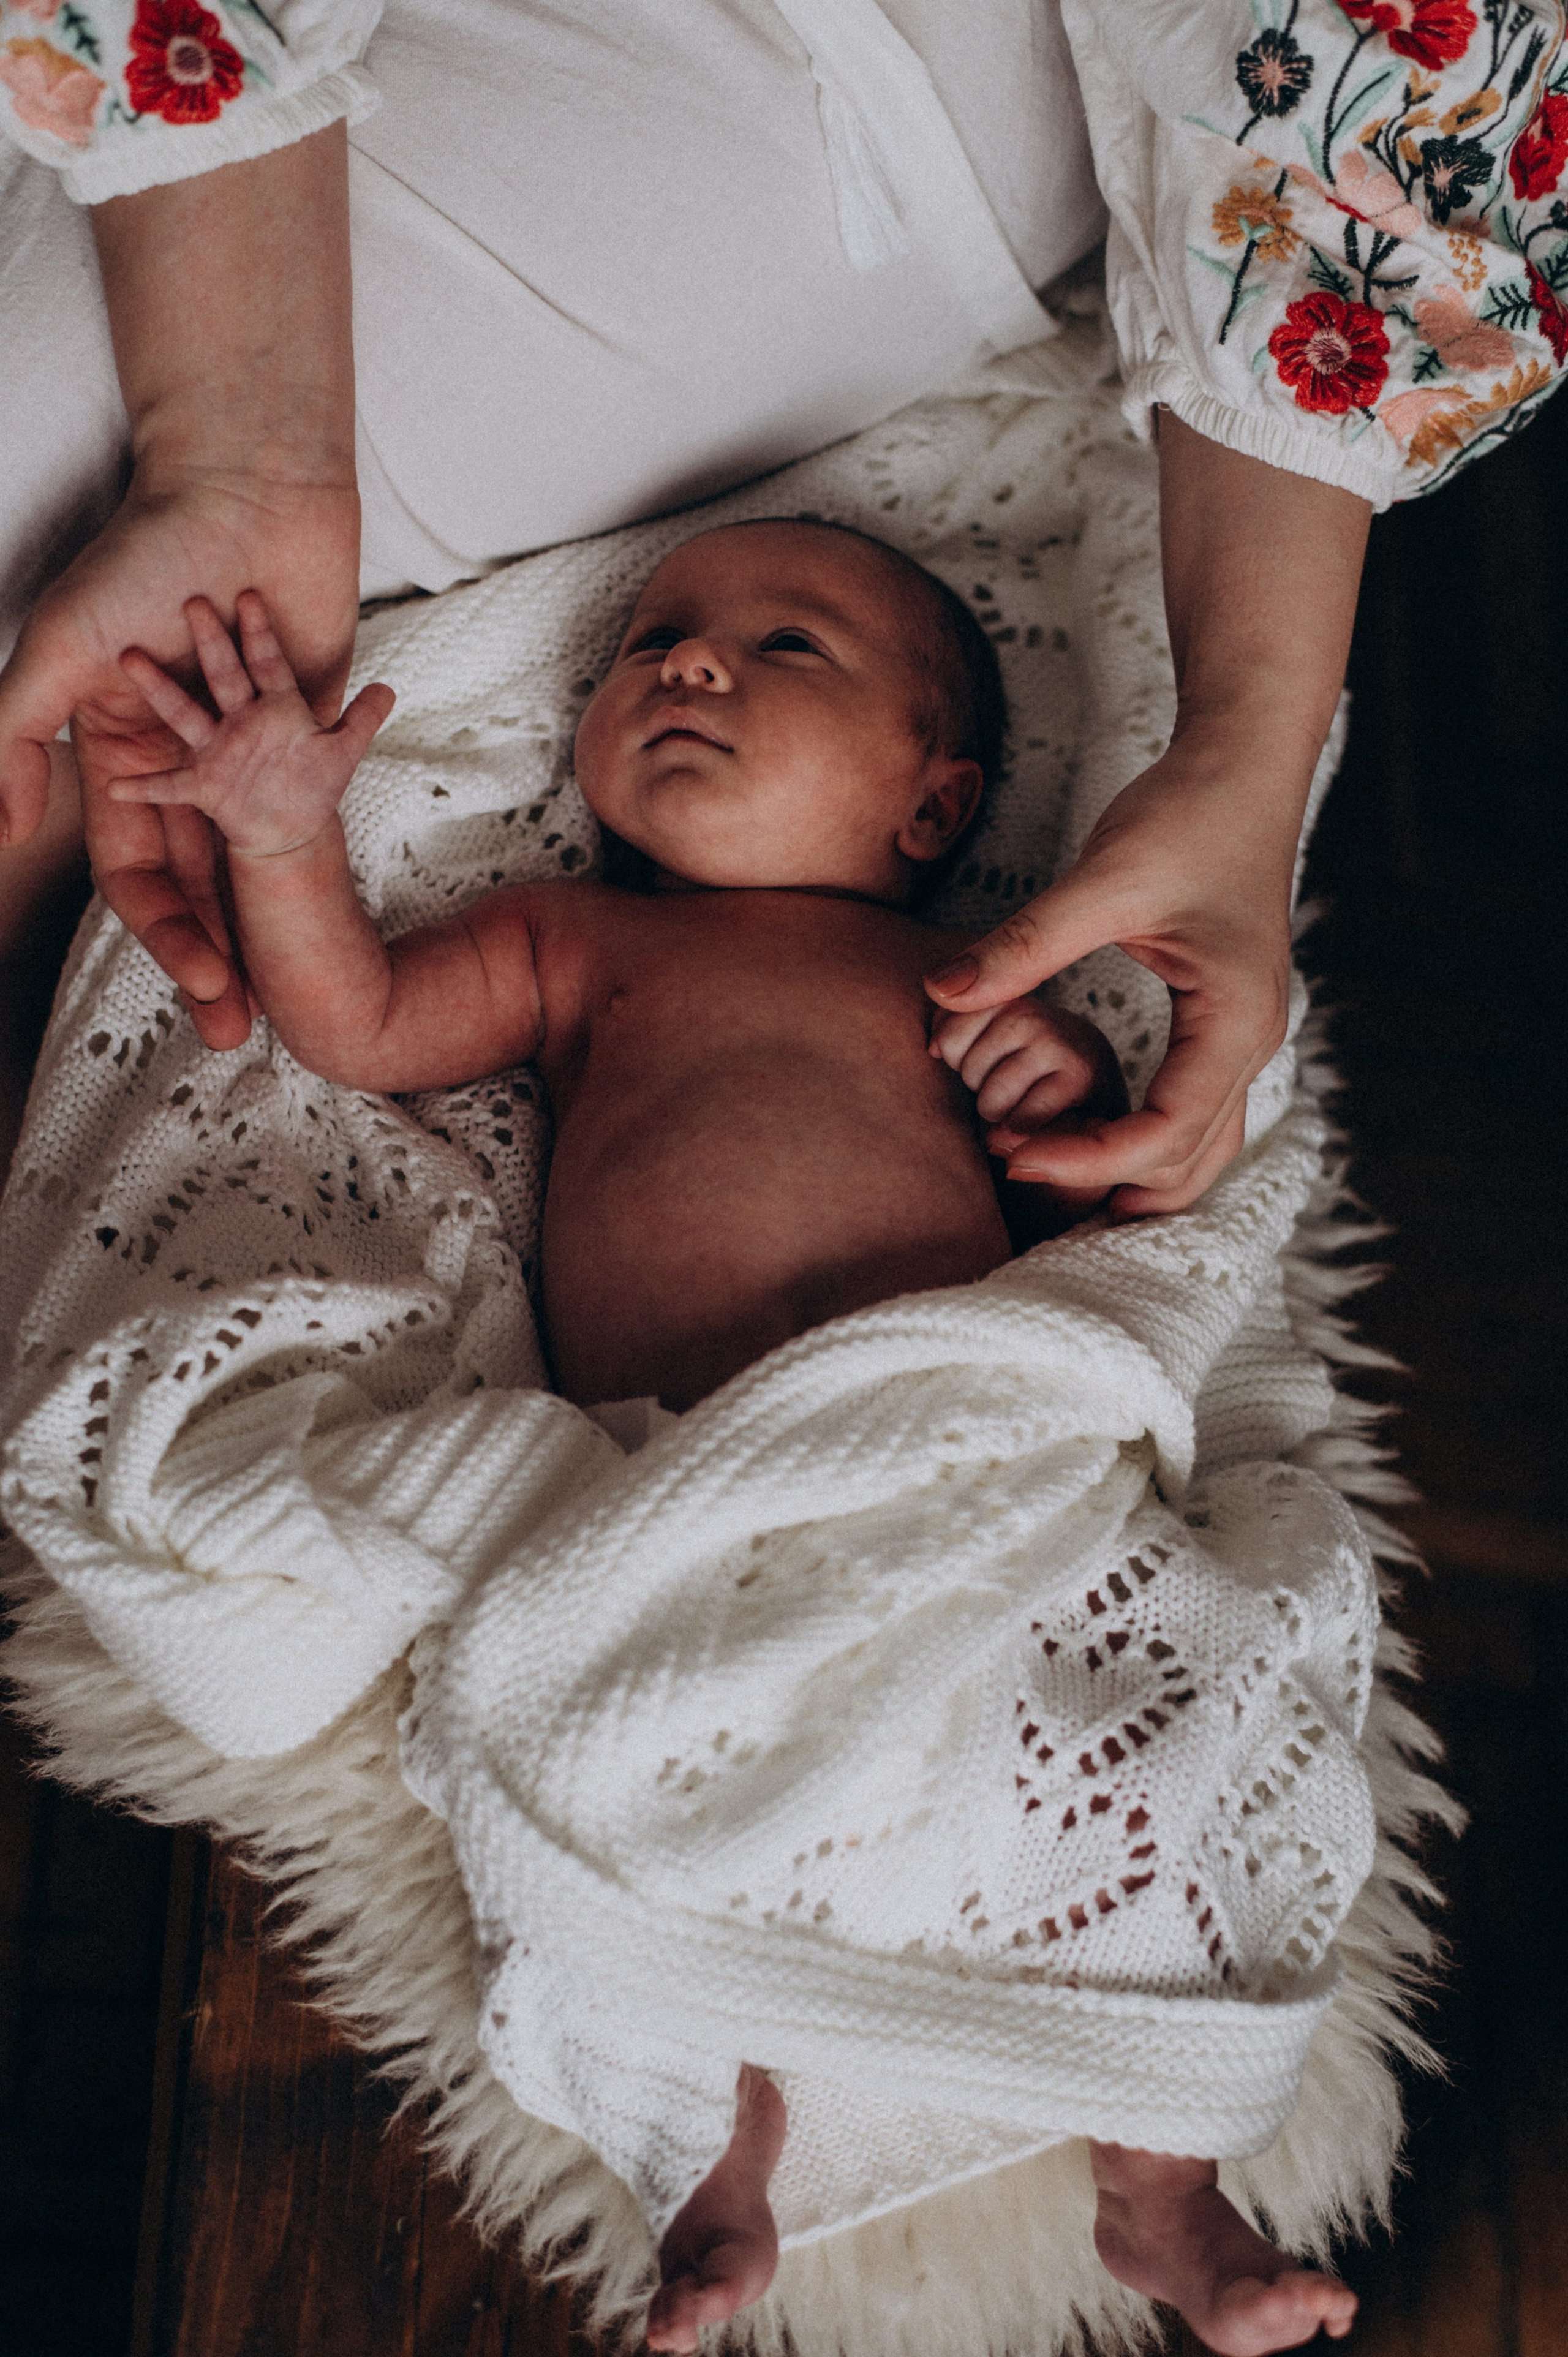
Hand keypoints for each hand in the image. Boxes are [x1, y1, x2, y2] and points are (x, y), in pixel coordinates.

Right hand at [1, 466, 361, 1047]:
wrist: (243, 490)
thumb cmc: (143, 561)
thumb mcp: (62, 650)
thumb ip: (17, 734)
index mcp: (123, 756)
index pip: (139, 871)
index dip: (167, 933)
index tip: (202, 986)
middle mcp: (185, 763)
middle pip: (203, 884)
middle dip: (219, 955)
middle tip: (244, 1027)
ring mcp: (248, 749)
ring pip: (259, 858)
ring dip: (274, 926)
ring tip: (301, 997)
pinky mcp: (307, 725)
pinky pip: (320, 797)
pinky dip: (331, 847)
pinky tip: (348, 916)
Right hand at [111, 591, 392, 857]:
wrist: (290, 829)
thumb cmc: (313, 786)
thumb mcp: (344, 752)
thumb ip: (363, 720)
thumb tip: (390, 688)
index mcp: (277, 707)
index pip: (268, 662)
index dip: (261, 633)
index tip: (251, 595)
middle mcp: (241, 720)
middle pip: (225, 674)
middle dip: (211, 642)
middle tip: (192, 601)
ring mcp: (219, 750)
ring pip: (186, 712)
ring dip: (160, 688)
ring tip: (130, 657)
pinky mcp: (205, 786)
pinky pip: (170, 784)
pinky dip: (145, 786)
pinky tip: (116, 787)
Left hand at [924, 736, 1304, 1216]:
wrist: (1241, 767)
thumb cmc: (1186, 814)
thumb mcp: (1101, 880)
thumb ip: (1025, 943)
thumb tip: (943, 993)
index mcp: (1233, 1021)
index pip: (1164, 1133)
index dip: (1086, 1158)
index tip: (1012, 1154)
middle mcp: (1252, 1042)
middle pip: (1188, 1161)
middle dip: (1104, 1181)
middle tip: (1012, 1166)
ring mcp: (1246, 1036)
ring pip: (1202, 1149)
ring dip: (1132, 1176)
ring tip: (1046, 1172)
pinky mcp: (1225, 1022)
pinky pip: (1197, 1113)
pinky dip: (1147, 1144)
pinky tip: (1087, 1139)